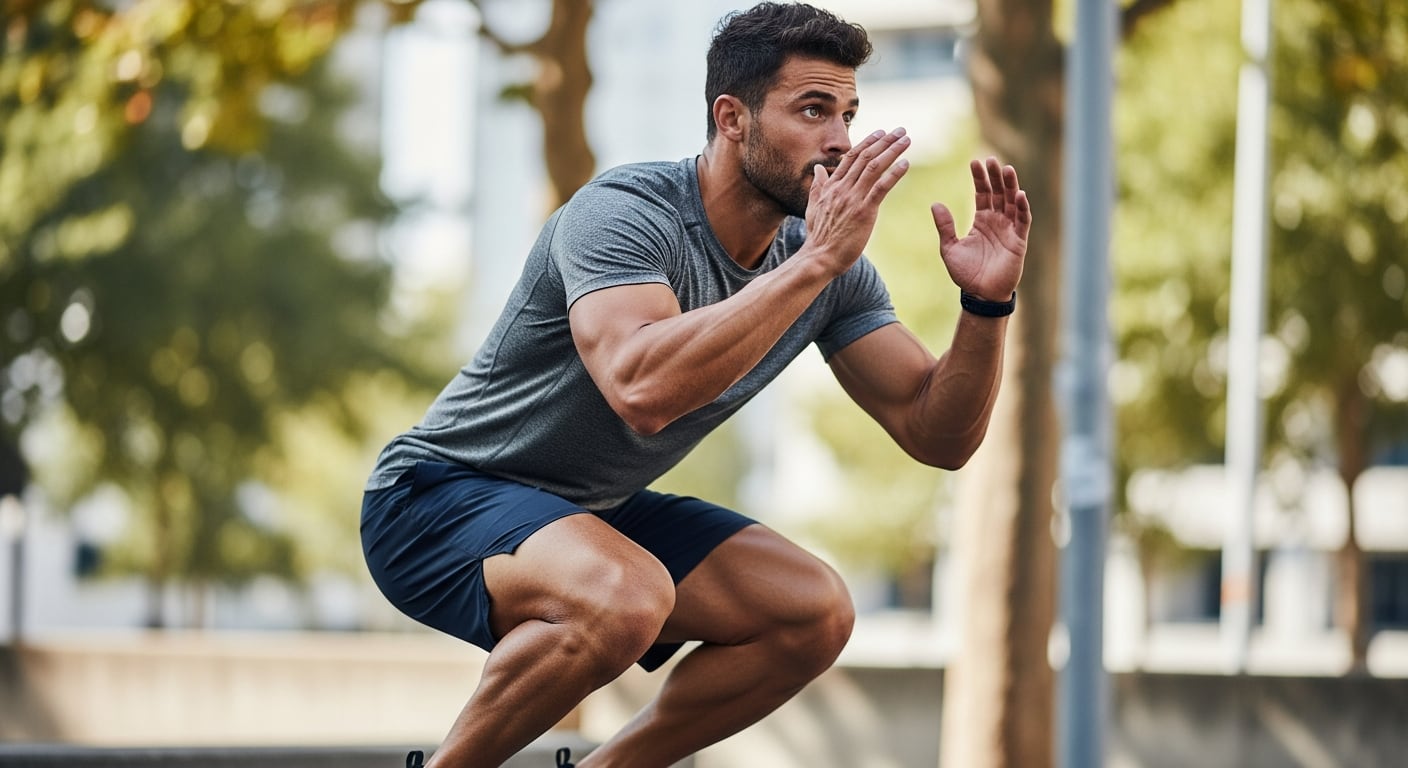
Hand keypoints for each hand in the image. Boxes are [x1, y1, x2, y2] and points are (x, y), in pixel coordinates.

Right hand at [803, 128, 911, 275]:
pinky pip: (881, 188)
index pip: (851, 157)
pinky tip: (905, 164)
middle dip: (884, 141)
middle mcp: (842, 188)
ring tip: (906, 140)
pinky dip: (894, 174)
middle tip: (900, 130)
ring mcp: (852, 199)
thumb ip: (818, 186)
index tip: (881, 132)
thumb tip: (818, 169)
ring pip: (874, 167)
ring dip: (892, 151)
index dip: (868, 142)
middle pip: (865, 157)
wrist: (819, 258)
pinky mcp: (863, 212)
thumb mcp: (813, 207)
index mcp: (831, 186)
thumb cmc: (818, 237)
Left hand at [931, 157, 1031, 301]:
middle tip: (991, 160)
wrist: (980, 295)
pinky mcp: (1019, 241)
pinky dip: (1022, 207)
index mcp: (982, 221)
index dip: (980, 178)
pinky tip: (1019, 194)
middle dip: (995, 177)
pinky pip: (1023, 221)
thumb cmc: (966, 273)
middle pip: (999, 193)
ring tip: (1007, 169)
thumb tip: (935, 203)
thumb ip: (945, 226)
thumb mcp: (949, 248)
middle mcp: (997, 221)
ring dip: (1011, 185)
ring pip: (1013, 202)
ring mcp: (1009, 230)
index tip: (975, 162)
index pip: (982, 193)